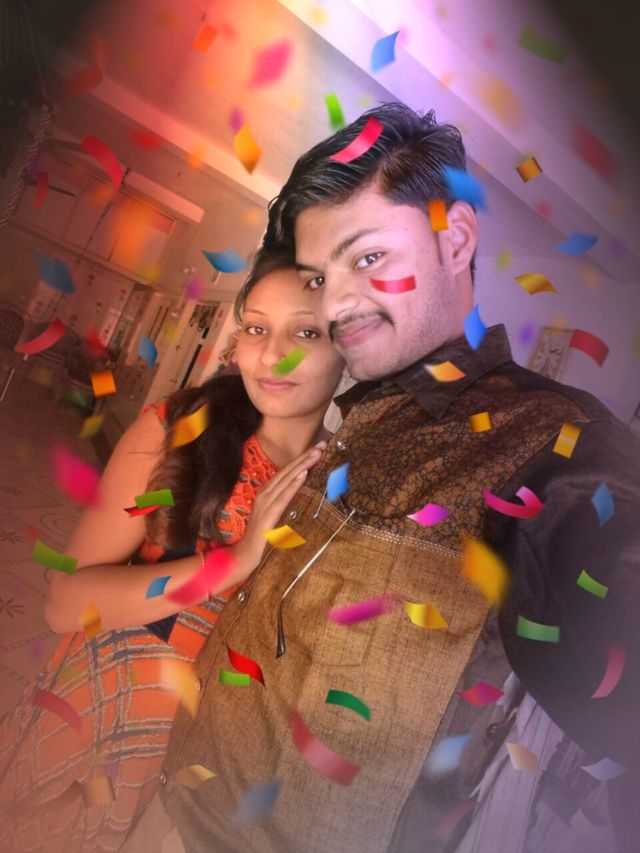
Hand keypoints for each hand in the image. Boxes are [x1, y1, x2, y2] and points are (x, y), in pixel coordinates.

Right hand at [231, 442, 325, 577]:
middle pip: (287, 471)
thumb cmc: (263, 536)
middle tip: (322, 444)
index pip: (286, 471)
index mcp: (267, 492)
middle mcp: (265, 493)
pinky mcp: (268, 515)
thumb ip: (287, 502)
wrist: (246, 554)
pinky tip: (303, 475)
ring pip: (287, 479)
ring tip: (316, 453)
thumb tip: (303, 490)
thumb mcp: (277, 514)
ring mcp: (265, 503)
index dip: (301, 458)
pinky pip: (283, 497)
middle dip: (305, 456)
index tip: (317, 448)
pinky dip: (293, 484)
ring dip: (302, 465)